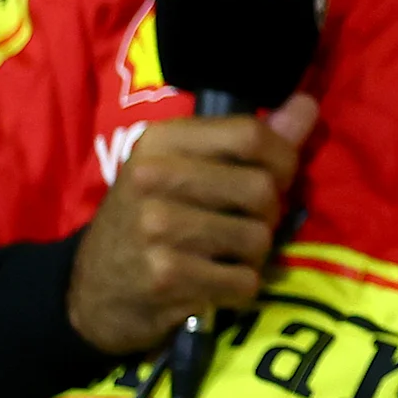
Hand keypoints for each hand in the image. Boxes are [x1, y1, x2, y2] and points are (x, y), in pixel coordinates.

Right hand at [66, 95, 318, 355]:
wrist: (91, 292)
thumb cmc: (148, 221)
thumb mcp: (184, 170)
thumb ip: (247, 141)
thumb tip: (306, 106)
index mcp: (161, 142)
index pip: (251, 135)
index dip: (283, 159)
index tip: (276, 177)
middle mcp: (154, 179)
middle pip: (261, 189)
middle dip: (267, 214)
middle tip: (242, 225)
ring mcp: (157, 228)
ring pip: (258, 238)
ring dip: (253, 256)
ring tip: (222, 256)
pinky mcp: (165, 276)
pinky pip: (244, 282)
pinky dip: (238, 289)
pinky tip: (211, 284)